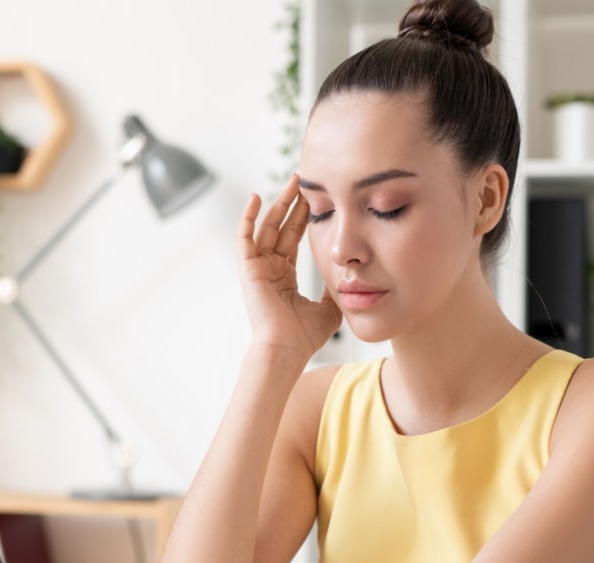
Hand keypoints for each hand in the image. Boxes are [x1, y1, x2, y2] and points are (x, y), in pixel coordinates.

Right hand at [237, 174, 341, 359]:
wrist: (287, 349)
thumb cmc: (305, 336)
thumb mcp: (329, 307)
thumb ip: (334, 288)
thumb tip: (349, 275)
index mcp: (284, 277)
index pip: (294, 239)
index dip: (303, 218)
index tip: (315, 198)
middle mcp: (269, 269)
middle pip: (281, 228)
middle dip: (293, 204)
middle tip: (303, 181)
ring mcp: (257, 268)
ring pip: (266, 227)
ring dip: (277, 204)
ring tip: (291, 183)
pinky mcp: (247, 268)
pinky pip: (244, 237)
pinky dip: (248, 217)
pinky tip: (256, 197)